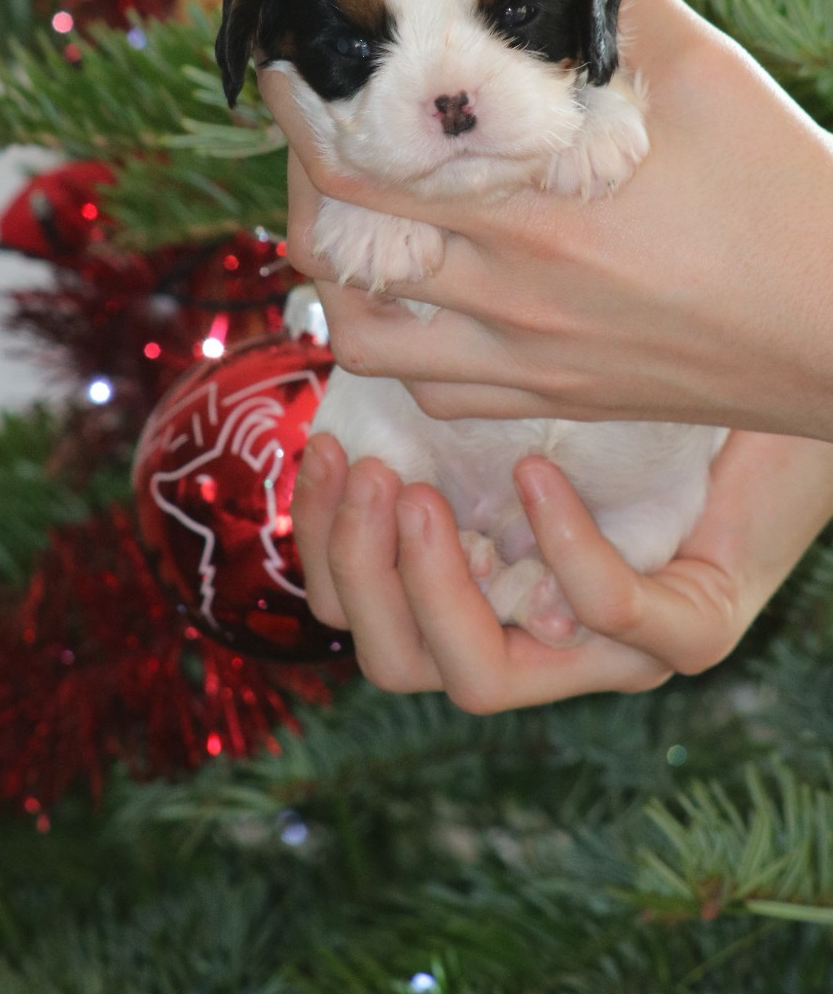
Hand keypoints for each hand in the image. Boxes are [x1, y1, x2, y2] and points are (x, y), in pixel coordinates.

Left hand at [260, 0, 832, 440]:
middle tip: (313, 148)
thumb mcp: (706, 73)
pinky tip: (424, 313)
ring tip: (349, 238)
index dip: (297, 118)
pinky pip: (435, 396)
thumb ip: (614, 6)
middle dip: (300, 190)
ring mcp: (523, 357)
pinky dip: (406, 354)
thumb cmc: (787, 198)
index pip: (358, 165)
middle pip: (336, 251)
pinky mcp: (551, 397)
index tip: (282, 77)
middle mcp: (506, 289)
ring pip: (364, 341)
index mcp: (529, 203)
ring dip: (335, 286)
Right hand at [292, 430, 832, 708]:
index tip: (320, 453)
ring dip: (430, 582)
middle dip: (360, 573)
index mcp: (488, 606)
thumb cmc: (640, 414)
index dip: (326, 551)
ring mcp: (616, 655)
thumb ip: (440, 444)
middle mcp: (540, 650)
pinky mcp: (695, 629)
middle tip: (368, 473)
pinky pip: (607, 615)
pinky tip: (535, 469)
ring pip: (482, 680)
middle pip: (402, 667)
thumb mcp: (514, 422)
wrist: (772, 411)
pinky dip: (560, 545)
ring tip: (415, 487)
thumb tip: (338, 416)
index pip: (372, 623)